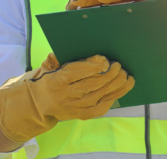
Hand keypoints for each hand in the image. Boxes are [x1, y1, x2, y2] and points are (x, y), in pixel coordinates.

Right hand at [0, 53, 133, 142]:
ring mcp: (75, 108)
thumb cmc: (49, 79)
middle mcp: (66, 96)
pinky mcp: (82, 116)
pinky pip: (101, 108)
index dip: (94, 66)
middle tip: (119, 66)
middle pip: (92, 85)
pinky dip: (114, 97)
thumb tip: (71, 52)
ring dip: (116, 85)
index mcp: (56, 81)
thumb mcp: (48, 66)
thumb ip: (58, 58)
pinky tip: (124, 88)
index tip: (106, 60)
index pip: (77, 72)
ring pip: (100, 96)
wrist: (39, 104)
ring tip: (127, 76)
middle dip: (109, 75)